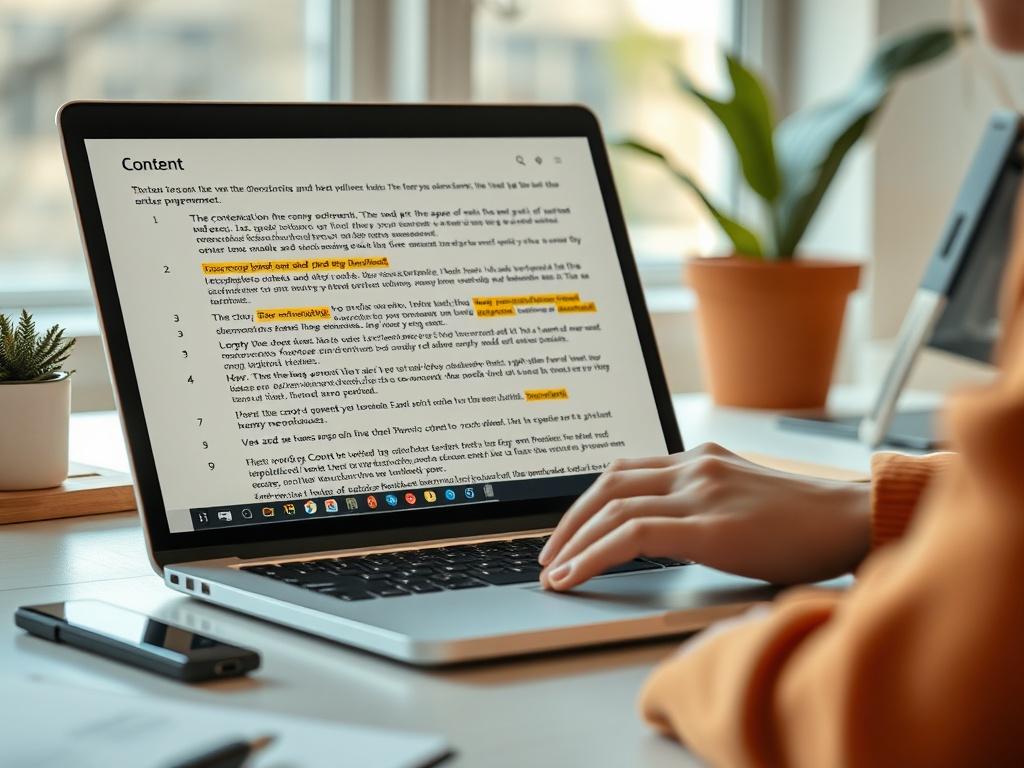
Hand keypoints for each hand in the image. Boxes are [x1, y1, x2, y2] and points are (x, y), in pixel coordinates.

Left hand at [538, 443, 869, 590]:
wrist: (853, 520)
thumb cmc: (804, 521)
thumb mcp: (741, 499)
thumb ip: (701, 503)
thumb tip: (660, 532)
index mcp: (699, 458)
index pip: (623, 471)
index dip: (586, 502)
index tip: (567, 531)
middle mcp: (694, 466)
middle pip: (607, 485)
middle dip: (569, 521)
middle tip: (549, 554)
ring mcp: (700, 492)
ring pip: (613, 510)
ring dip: (573, 542)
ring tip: (553, 571)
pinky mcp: (710, 527)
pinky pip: (632, 536)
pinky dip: (594, 555)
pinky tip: (575, 575)